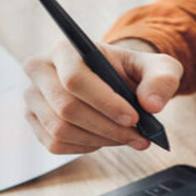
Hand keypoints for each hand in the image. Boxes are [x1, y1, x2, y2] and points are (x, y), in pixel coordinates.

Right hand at [22, 38, 181, 154]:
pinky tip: (104, 138)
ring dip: (99, 140)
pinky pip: (55, 144)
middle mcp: (40, 70)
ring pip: (60, 130)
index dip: (105, 103)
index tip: (134, 118)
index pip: (75, 79)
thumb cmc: (132, 71)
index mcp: (65, 49)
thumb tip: (151, 105)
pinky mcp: (34, 121)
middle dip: (107, 128)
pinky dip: (85, 147)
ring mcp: (33, 97)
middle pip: (66, 108)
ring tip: (126, 138)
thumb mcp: (157, 67)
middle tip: (138, 137)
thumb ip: (162, 79)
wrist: (115, 80)